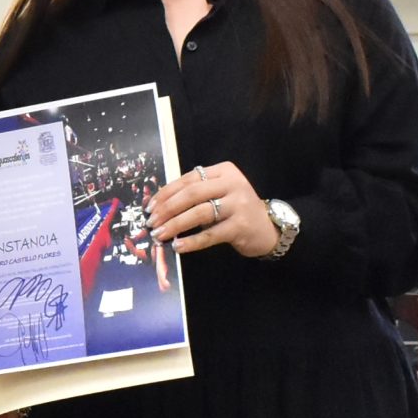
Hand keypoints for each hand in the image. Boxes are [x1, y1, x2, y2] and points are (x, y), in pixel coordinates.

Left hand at [149, 160, 278, 258]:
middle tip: (152, 222)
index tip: (150, 206)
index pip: (188, 179)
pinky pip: (210, 234)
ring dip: (175, 225)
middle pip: (192, 194)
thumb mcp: (219, 193)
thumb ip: (195, 193)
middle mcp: (233, 183)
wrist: (267, 229)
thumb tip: (158, 205)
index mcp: (224, 171)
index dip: (165, 193)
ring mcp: (239, 204)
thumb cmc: (236, 210)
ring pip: (199, 213)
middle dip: (167, 209)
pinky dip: (192, 241)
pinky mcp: (241, 226)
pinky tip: (178, 246)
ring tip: (160, 235)